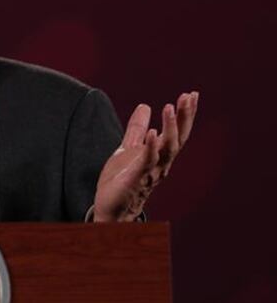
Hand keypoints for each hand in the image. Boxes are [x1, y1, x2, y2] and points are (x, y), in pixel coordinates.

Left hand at [93, 91, 198, 221]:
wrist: (110, 208)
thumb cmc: (122, 180)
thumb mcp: (127, 148)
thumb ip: (136, 129)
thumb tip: (144, 105)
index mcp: (159, 154)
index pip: (177, 131)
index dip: (185, 114)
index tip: (192, 94)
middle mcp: (161, 163)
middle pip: (178, 137)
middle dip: (184, 117)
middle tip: (188, 96)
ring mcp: (150, 171)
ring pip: (167, 149)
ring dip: (170, 128)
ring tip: (170, 106)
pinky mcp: (136, 178)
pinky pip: (147, 162)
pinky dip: (150, 146)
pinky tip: (152, 131)